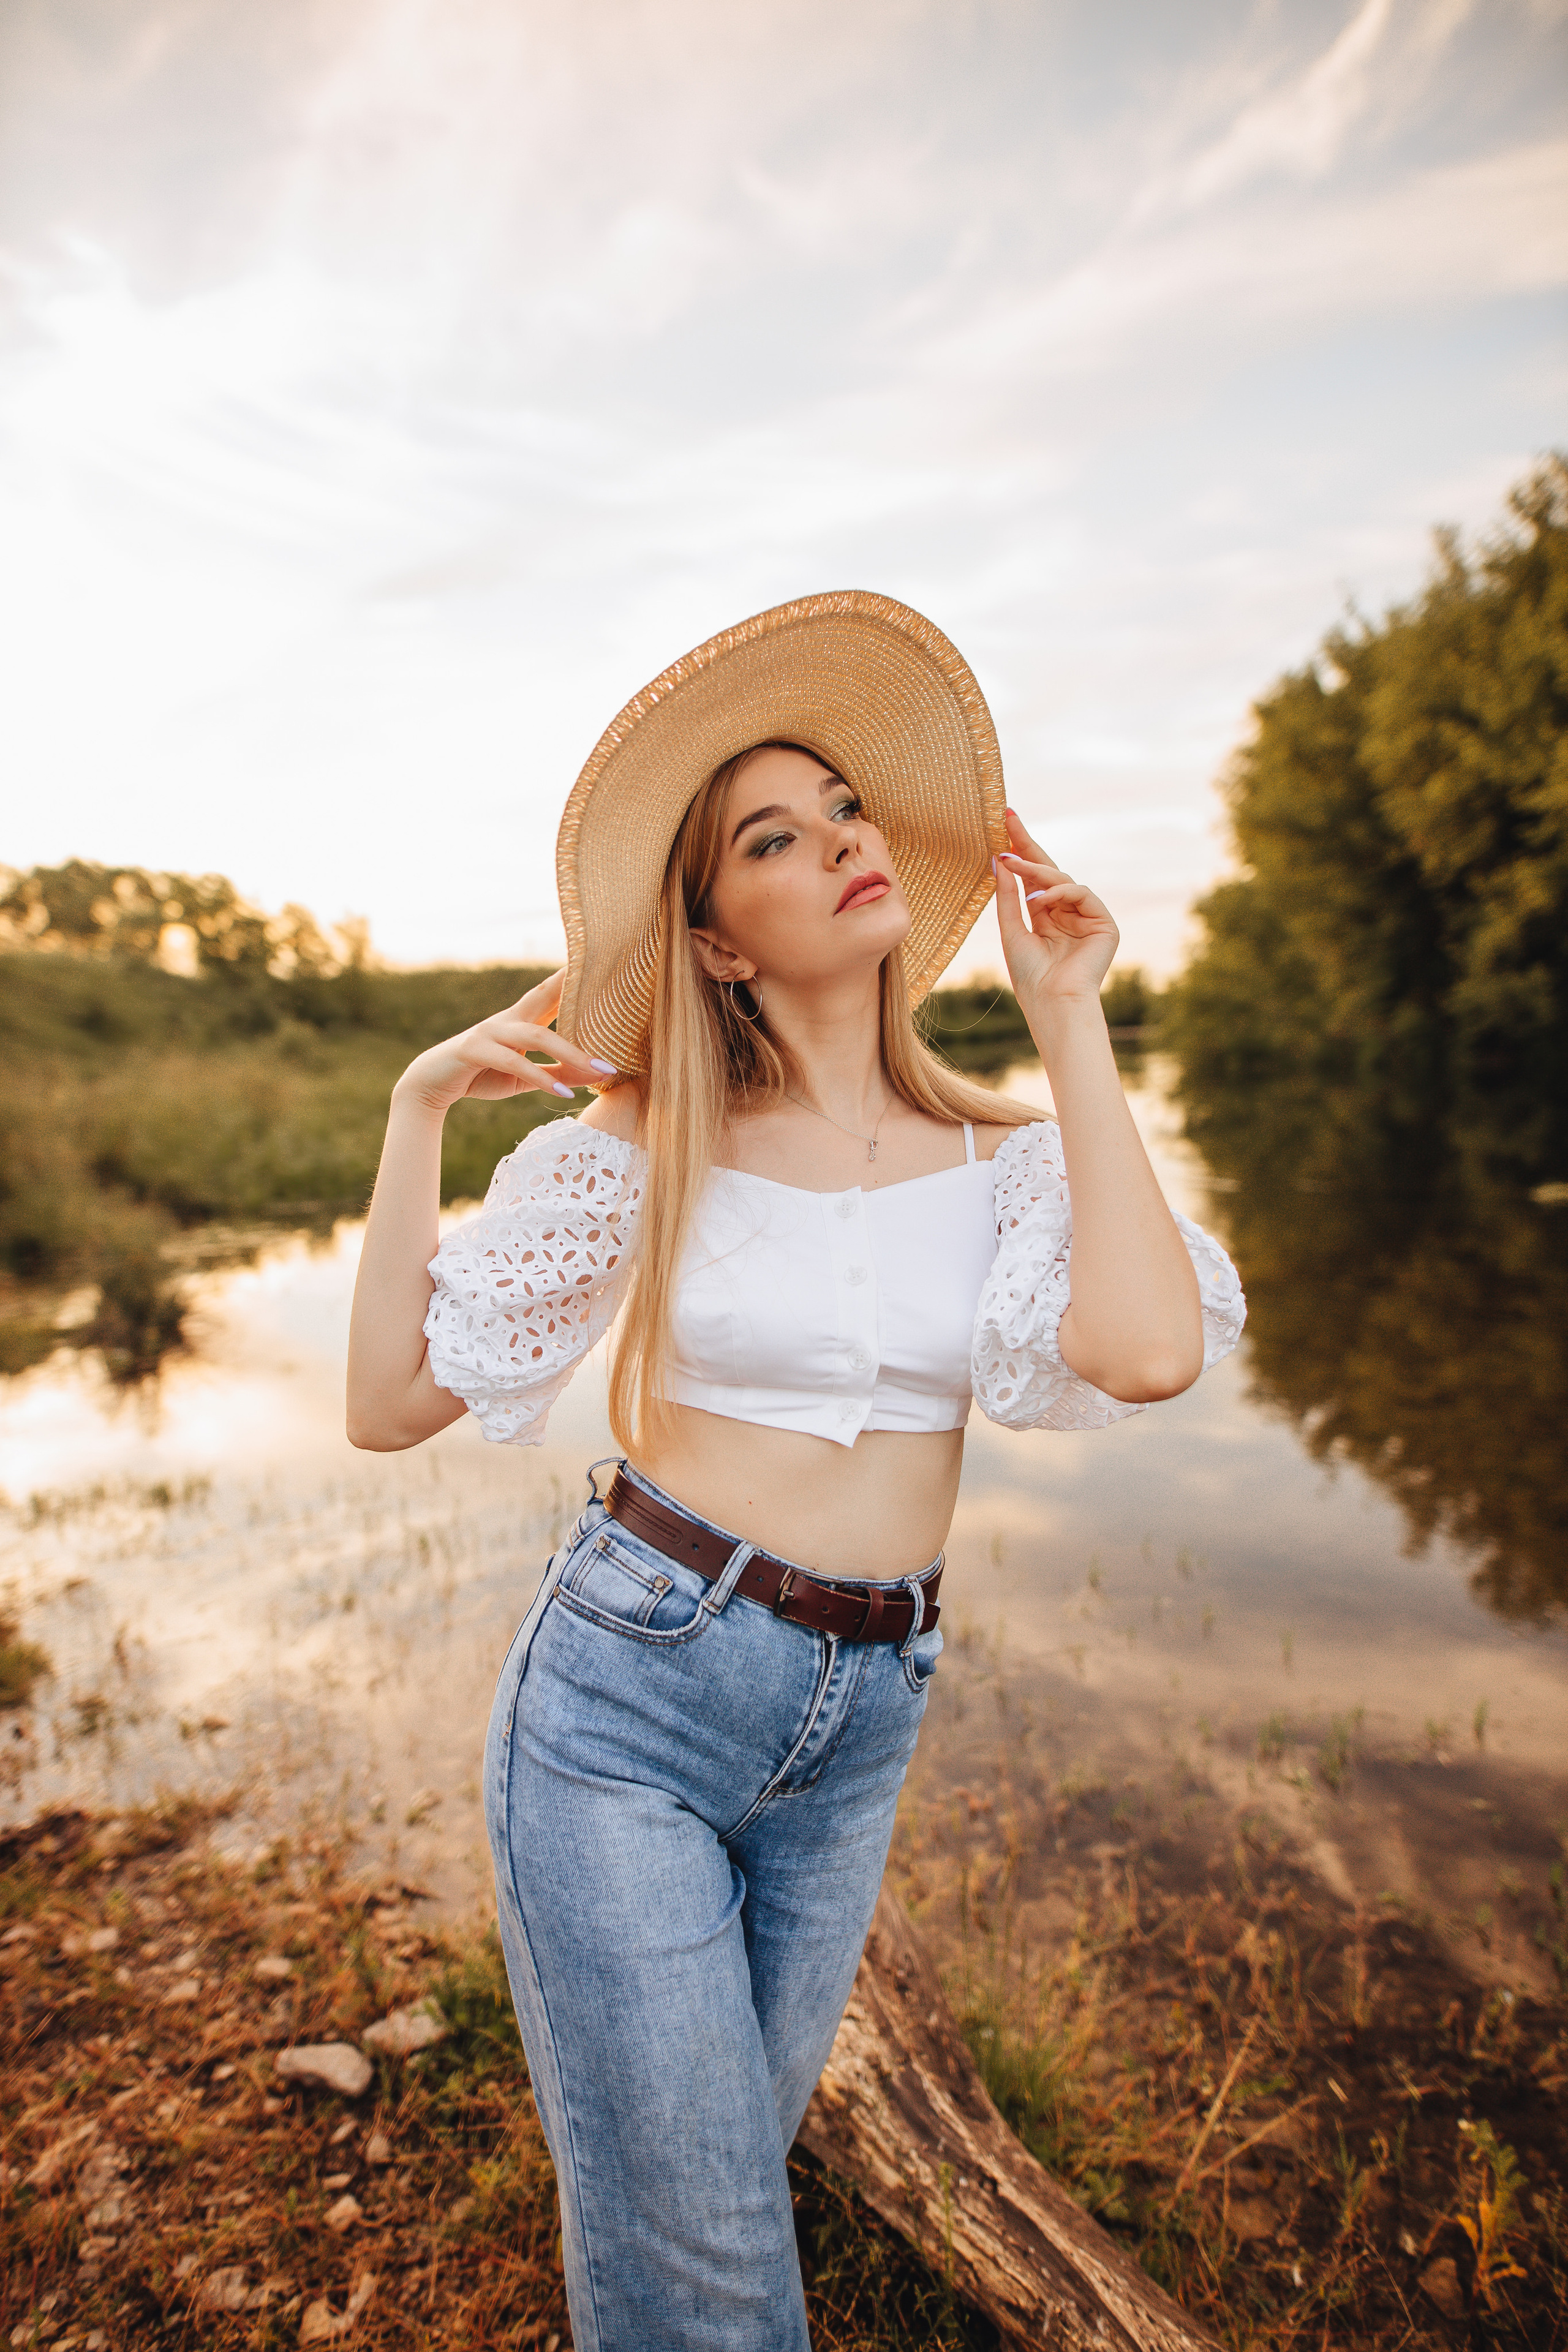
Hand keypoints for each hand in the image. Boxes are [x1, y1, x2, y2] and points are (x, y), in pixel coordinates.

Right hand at [392, 969, 614, 1115]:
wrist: (430, 1085)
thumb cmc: (483, 1076)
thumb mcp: (526, 1079)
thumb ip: (558, 1074)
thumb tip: (597, 1075)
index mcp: (520, 1019)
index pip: (553, 992)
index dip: (575, 976)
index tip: (604, 962)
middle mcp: (507, 1018)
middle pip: (546, 999)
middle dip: (578, 998)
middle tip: (608, 993)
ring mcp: (489, 1031)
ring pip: (536, 1035)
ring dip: (570, 1053)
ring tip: (599, 1070)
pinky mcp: (473, 1050)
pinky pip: (513, 1062)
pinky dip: (540, 1077)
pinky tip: (562, 1093)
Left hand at [992, 809, 1117, 1006]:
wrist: (1053, 1003)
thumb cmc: (1030, 976)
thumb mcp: (1011, 930)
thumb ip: (1008, 895)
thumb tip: (999, 859)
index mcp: (1045, 917)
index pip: (1031, 877)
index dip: (1019, 850)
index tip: (1003, 821)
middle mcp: (1066, 913)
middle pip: (1047, 870)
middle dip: (1027, 844)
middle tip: (1009, 818)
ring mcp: (1086, 917)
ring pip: (1062, 879)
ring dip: (1037, 871)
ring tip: (1015, 865)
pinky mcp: (1104, 924)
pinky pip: (1082, 893)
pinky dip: (1061, 892)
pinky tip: (1041, 898)